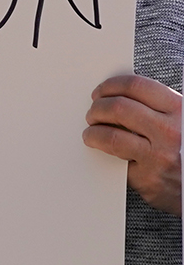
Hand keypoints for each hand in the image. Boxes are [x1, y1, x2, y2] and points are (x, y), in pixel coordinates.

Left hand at [83, 74, 181, 215]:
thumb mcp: (180, 120)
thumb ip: (156, 106)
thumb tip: (116, 94)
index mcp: (179, 109)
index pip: (136, 86)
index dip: (111, 86)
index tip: (101, 91)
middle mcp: (170, 131)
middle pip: (119, 108)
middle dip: (98, 108)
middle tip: (92, 113)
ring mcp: (159, 156)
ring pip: (111, 135)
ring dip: (93, 131)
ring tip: (90, 132)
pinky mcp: (148, 178)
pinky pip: (115, 160)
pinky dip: (101, 151)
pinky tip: (99, 147)